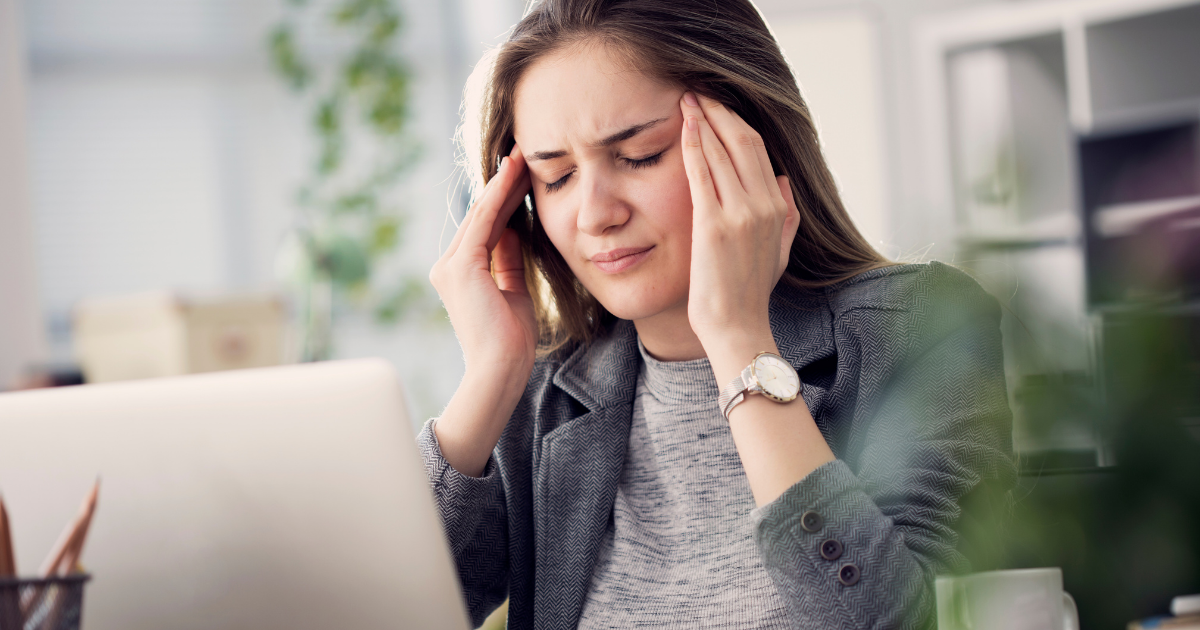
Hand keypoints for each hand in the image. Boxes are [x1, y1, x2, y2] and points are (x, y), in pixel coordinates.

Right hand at [429, 145, 536, 383]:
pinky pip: (483, 223)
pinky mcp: (460, 267)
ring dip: (502, 183)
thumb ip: (508, 260)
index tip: (524, 175)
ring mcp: (451, 266)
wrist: (500, 370)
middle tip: (522, 154)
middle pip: (482, 216)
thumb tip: (515, 230)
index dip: (505, 199)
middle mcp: (448, 266)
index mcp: (461, 274)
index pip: (486, 228)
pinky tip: (513, 175)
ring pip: (482, 214)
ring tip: (520, 156)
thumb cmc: (511, 341)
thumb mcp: (513, 290)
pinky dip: (499, 197)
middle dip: (503, 184)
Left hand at [678, 91, 799, 356]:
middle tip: (698, 92)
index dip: (736, 122)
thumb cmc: (751, 294)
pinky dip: (694, 145)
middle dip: (719, 111)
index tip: (717, 106)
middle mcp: (764, 204)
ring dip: (703, 120)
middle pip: (743, 141)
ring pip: (723, 151)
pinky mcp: (714, 225)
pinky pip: (703, 173)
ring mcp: (740, 214)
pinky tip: (684, 126)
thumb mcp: (780, 251)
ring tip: (686, 100)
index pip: (758, 150)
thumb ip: (787, 214)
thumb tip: (784, 179)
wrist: (737, 327)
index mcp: (778, 207)